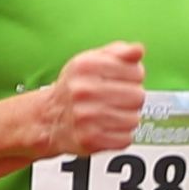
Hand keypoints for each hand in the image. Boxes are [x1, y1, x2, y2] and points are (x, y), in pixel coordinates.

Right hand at [24, 42, 149, 161]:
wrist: (50, 118)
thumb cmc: (75, 88)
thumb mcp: (92, 61)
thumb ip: (119, 52)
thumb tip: (138, 50)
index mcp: (86, 66)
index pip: (136, 72)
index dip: (134, 77)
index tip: (124, 80)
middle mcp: (84, 90)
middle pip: (137, 96)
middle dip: (131, 98)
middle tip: (116, 99)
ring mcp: (86, 116)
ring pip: (133, 119)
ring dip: (126, 118)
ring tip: (111, 114)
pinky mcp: (90, 139)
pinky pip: (125, 138)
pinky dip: (120, 136)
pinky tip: (107, 128)